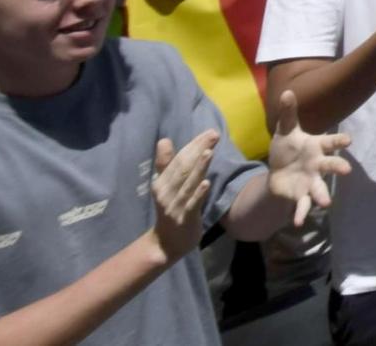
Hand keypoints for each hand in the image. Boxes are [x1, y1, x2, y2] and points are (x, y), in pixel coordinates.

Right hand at [147, 131, 216, 263]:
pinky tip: (206, 183)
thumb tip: (163, 140)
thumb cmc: (171, 209)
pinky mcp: (184, 218)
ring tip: (209, 152)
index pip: (178, 160)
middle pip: (183, 168)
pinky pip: (192, 204)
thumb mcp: (166, 186)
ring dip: (198, 168)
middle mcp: (166, 192)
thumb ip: (166, 164)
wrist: (167, 243)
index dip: (193, 145)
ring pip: (188, 184)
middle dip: (199, 150)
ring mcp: (175, 206)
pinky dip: (198, 193)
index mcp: (161, 182)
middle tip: (214, 135)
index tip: (209, 132)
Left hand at [264, 90, 351, 227]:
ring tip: (327, 203)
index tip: (348, 140)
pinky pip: (303, 205)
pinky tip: (298, 222)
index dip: (339, 141)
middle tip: (346, 170)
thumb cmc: (288, 148)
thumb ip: (288, 113)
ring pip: (320, 188)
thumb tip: (287, 91)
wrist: (278, 172)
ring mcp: (311, 181)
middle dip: (338, 167)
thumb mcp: (285, 130)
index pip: (330, 142)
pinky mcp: (301, 195)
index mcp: (316, 146)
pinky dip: (301, 213)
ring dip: (323, 195)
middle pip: (330, 165)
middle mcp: (318, 164)